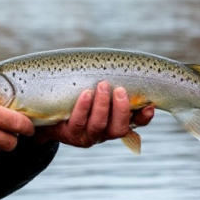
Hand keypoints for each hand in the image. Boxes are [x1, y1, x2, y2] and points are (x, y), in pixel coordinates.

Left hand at [34, 81, 154, 147]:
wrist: (50, 115)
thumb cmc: (79, 95)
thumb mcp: (97, 90)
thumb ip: (111, 82)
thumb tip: (127, 63)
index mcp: (116, 122)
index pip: (136, 123)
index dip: (144, 117)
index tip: (150, 105)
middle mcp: (104, 133)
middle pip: (118, 128)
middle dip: (121, 109)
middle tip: (120, 89)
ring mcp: (87, 135)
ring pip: (99, 125)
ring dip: (102, 105)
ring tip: (103, 85)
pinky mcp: (70, 133)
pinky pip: (77, 122)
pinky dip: (83, 107)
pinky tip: (85, 93)